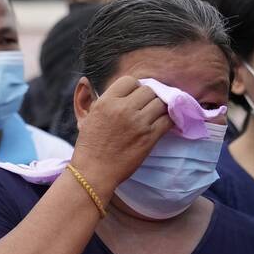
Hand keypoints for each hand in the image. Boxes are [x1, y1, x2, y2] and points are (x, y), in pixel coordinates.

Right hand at [71, 76, 169, 194]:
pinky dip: (169, 120)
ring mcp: (137, 123)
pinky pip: (168, 119)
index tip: (134, 98)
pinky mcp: (149, 137)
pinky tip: (164, 124)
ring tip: (155, 116)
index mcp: (105, 102)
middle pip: (148, 91)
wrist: (93, 173)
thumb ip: (84, 98)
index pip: (130, 81)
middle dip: (149, 98)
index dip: (134, 88)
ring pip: (161, 103)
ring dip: (160, 108)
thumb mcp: (84, 119)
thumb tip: (84, 80)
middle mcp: (122, 109)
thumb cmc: (88, 147)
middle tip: (147, 108)